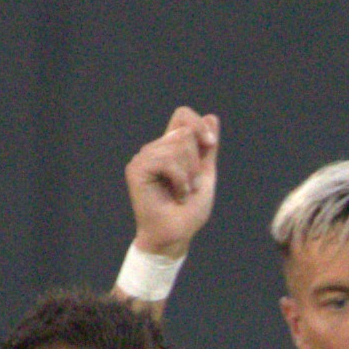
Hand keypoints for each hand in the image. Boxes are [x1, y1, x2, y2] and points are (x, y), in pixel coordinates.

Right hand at [122, 105, 219, 260]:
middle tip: (189, 184)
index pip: (182, 115)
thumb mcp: (204, 173)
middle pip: (185, 132)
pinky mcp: (137, 168)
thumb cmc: (189, 209)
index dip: (199, 126)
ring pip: (178, 145)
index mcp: (169, 147)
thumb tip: (211, 116)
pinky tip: (176, 193)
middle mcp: (154, 149)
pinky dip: (180, 179)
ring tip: (182, 191)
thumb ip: (207, 147)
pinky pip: (167, 160)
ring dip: (189, 173)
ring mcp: (144, 157)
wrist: (177, 233)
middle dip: (196, 160)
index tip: (210, 144)